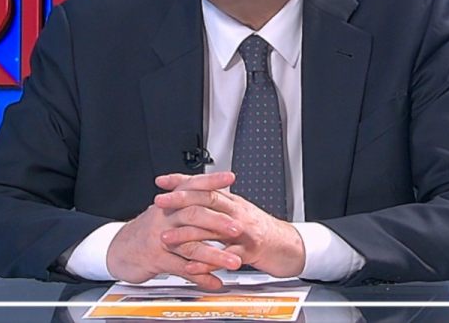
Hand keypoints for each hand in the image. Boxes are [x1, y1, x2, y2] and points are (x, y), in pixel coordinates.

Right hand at [106, 171, 242, 288]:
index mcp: (170, 203)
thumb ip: (186, 201)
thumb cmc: (147, 230)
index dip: (211, 181)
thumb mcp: (164, 211)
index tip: (230, 177)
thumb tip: (212, 191)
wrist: (119, 250)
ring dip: (215, 255)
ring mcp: (160, 239)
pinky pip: (182, 269)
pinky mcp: (157, 260)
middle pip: (193, 215)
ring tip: (233, 262)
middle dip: (218, 222)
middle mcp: (165, 217)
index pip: (192, 186)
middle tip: (238, 228)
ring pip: (190, 245)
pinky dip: (200, 277)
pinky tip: (214, 282)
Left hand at [154, 174, 306, 277]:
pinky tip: (191, 266)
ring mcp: (244, 231)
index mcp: (232, 201)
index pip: (206, 185)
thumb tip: (195, 195)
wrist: (288, 246)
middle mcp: (237, 212)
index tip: (162, 181)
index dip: (183, 181)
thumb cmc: (260, 230)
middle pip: (207, 200)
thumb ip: (218, 205)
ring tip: (167, 238)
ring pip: (213, 228)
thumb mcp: (238, 212)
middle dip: (181, 200)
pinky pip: (225, 256)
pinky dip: (207, 262)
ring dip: (187, 234)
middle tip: (160, 202)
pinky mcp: (250, 251)